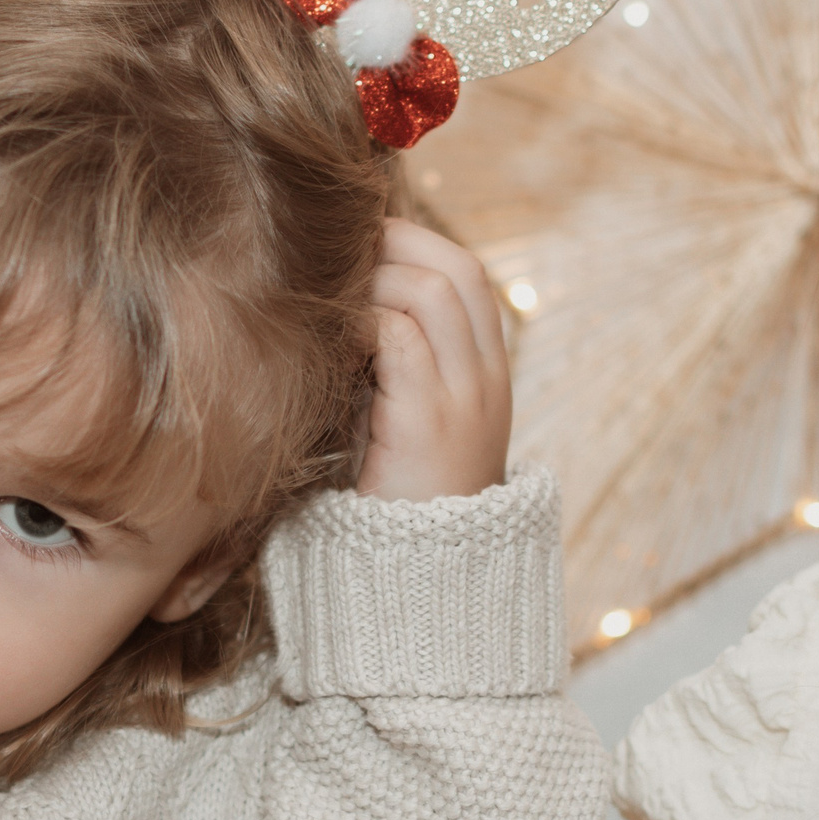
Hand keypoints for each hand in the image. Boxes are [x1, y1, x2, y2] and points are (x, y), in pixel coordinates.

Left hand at [358, 218, 511, 500]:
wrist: (423, 578)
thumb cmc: (398, 497)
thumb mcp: (403, 418)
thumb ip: (390, 365)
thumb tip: (340, 309)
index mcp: (487, 373)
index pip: (468, 276)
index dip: (417, 244)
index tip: (363, 241)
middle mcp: (486, 378)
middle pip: (458, 269)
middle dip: (397, 243)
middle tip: (341, 247)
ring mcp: (464, 397)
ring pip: (432, 291)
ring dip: (375, 279)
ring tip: (334, 294)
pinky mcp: (428, 420)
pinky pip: (400, 337)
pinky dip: (361, 321)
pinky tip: (331, 336)